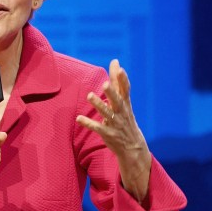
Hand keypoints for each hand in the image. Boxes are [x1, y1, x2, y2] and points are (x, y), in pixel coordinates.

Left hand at [76, 59, 151, 201]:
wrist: (133, 147)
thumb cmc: (126, 119)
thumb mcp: (124, 101)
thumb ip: (118, 83)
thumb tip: (116, 63)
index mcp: (126, 104)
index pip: (125, 89)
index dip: (122, 78)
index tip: (118, 66)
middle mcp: (122, 113)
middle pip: (117, 101)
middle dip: (112, 93)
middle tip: (105, 84)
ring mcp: (116, 124)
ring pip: (107, 113)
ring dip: (99, 105)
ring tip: (89, 96)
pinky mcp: (108, 134)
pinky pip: (97, 128)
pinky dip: (88, 123)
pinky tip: (78, 118)